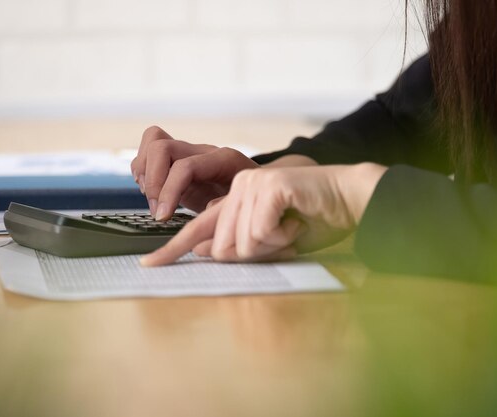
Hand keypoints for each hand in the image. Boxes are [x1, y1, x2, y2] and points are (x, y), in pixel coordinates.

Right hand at [130, 126, 258, 219]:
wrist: (258, 196)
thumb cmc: (255, 203)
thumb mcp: (249, 209)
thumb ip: (231, 208)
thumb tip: (209, 209)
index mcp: (225, 159)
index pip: (185, 166)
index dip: (169, 191)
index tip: (162, 217)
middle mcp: (204, 151)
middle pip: (162, 145)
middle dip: (152, 180)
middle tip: (157, 210)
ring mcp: (189, 154)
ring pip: (152, 141)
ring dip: (144, 174)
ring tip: (154, 202)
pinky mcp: (177, 164)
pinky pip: (150, 154)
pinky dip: (143, 174)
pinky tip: (154, 196)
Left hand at [141, 163, 387, 265]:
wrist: (347, 199)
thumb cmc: (312, 220)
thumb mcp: (271, 240)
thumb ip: (238, 243)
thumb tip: (204, 251)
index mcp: (233, 202)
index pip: (195, 230)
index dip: (172, 249)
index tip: (149, 266)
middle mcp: (236, 190)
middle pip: (223, 250)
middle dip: (256, 254)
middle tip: (283, 239)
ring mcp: (250, 185)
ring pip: (242, 245)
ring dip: (273, 246)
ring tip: (292, 227)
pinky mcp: (266, 186)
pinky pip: (259, 233)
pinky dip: (282, 238)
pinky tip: (296, 221)